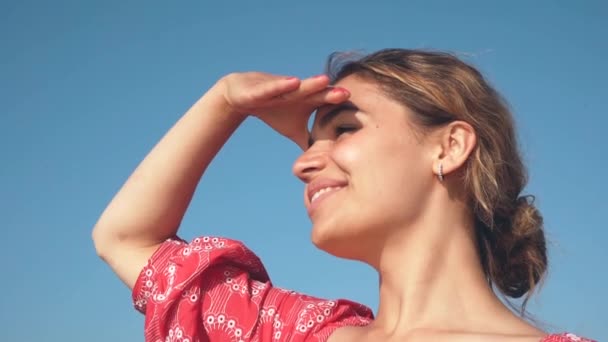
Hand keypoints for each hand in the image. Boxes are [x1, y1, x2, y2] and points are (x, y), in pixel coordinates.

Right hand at [219, 72, 349, 148]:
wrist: (244, 96)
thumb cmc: (273, 110)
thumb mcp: (293, 130)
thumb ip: (308, 142)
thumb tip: (323, 162)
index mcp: (306, 101)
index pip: (325, 102)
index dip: (339, 104)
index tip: (356, 108)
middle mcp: (297, 91)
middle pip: (317, 93)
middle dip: (330, 93)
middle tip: (347, 94)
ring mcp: (281, 88)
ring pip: (298, 86)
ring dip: (311, 83)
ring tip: (325, 81)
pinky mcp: (264, 88)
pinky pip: (274, 86)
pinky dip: (283, 85)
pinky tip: (293, 82)